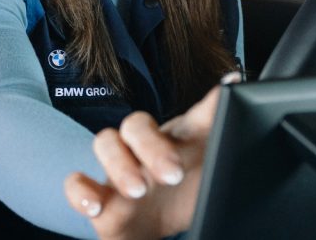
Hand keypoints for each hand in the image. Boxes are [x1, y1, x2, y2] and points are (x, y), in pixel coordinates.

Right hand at [63, 72, 238, 238]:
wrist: (155, 233)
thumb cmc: (185, 197)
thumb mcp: (212, 174)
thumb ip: (224, 143)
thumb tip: (240, 96)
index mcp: (180, 140)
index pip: (193, 115)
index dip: (210, 105)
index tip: (231, 90)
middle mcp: (145, 147)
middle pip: (137, 124)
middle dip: (153, 147)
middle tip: (173, 174)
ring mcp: (118, 169)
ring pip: (105, 142)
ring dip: (119, 165)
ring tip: (138, 191)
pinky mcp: (98, 197)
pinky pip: (75, 183)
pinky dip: (81, 193)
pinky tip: (96, 206)